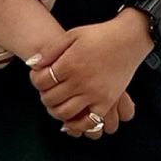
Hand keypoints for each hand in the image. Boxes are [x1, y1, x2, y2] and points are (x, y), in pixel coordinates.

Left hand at [28, 11, 151, 129]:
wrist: (128, 40)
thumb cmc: (99, 36)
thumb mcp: (72, 35)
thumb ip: (50, 50)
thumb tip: (32, 64)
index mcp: (70, 64)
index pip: (41, 81)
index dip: (36, 81)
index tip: (39, 78)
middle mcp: (80, 82)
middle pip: (51, 99)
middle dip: (45, 97)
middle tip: (47, 93)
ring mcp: (94, 94)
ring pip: (65, 113)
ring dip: (56, 112)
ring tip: (57, 105)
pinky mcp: (106, 102)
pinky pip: (88, 122)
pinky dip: (77, 125)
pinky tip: (72, 120)